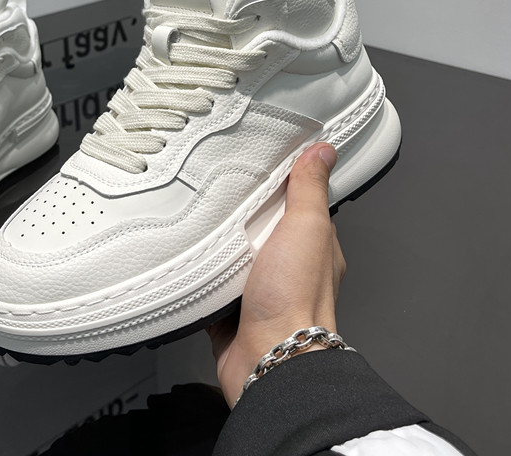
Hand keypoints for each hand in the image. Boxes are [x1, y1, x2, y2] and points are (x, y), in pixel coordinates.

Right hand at [208, 143, 345, 406]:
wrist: (267, 359)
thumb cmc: (294, 300)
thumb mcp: (307, 228)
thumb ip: (310, 190)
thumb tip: (323, 152)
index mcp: (314, 248)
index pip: (301, 204)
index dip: (285, 182)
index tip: (265, 160)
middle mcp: (288, 269)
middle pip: (263, 228)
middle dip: (243, 211)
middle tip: (221, 183)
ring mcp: (259, 289)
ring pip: (234, 254)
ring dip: (219, 242)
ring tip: (199, 212)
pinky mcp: (230, 308)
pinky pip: (210, 282)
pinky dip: (199, 271)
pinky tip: (187, 254)